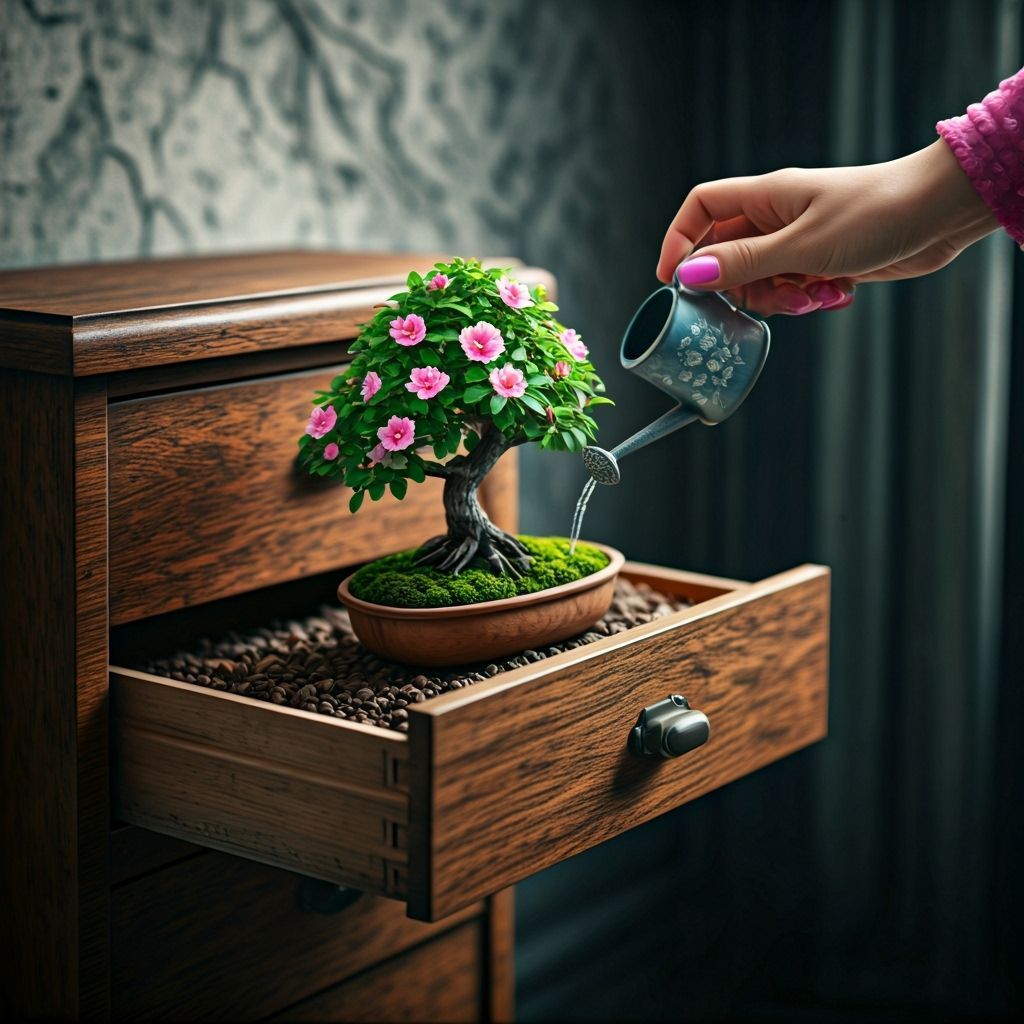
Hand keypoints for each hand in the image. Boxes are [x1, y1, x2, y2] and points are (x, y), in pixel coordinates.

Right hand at [656, 140, 999, 315]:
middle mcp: (777, 216)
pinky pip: (794, 287)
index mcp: (766, 197)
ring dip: (780, 300)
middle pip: (728, 255)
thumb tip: (691, 274)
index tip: (672, 281)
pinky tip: (835, 295)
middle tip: (770, 302)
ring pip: (762, 279)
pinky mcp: (822, 259)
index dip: (680, 241)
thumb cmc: (875, 214)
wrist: (940, 213)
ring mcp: (800, 238)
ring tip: (813, 299)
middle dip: (744, 288)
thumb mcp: (802, 246)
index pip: (702, 208)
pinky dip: (807, 298)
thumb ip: (744, 262)